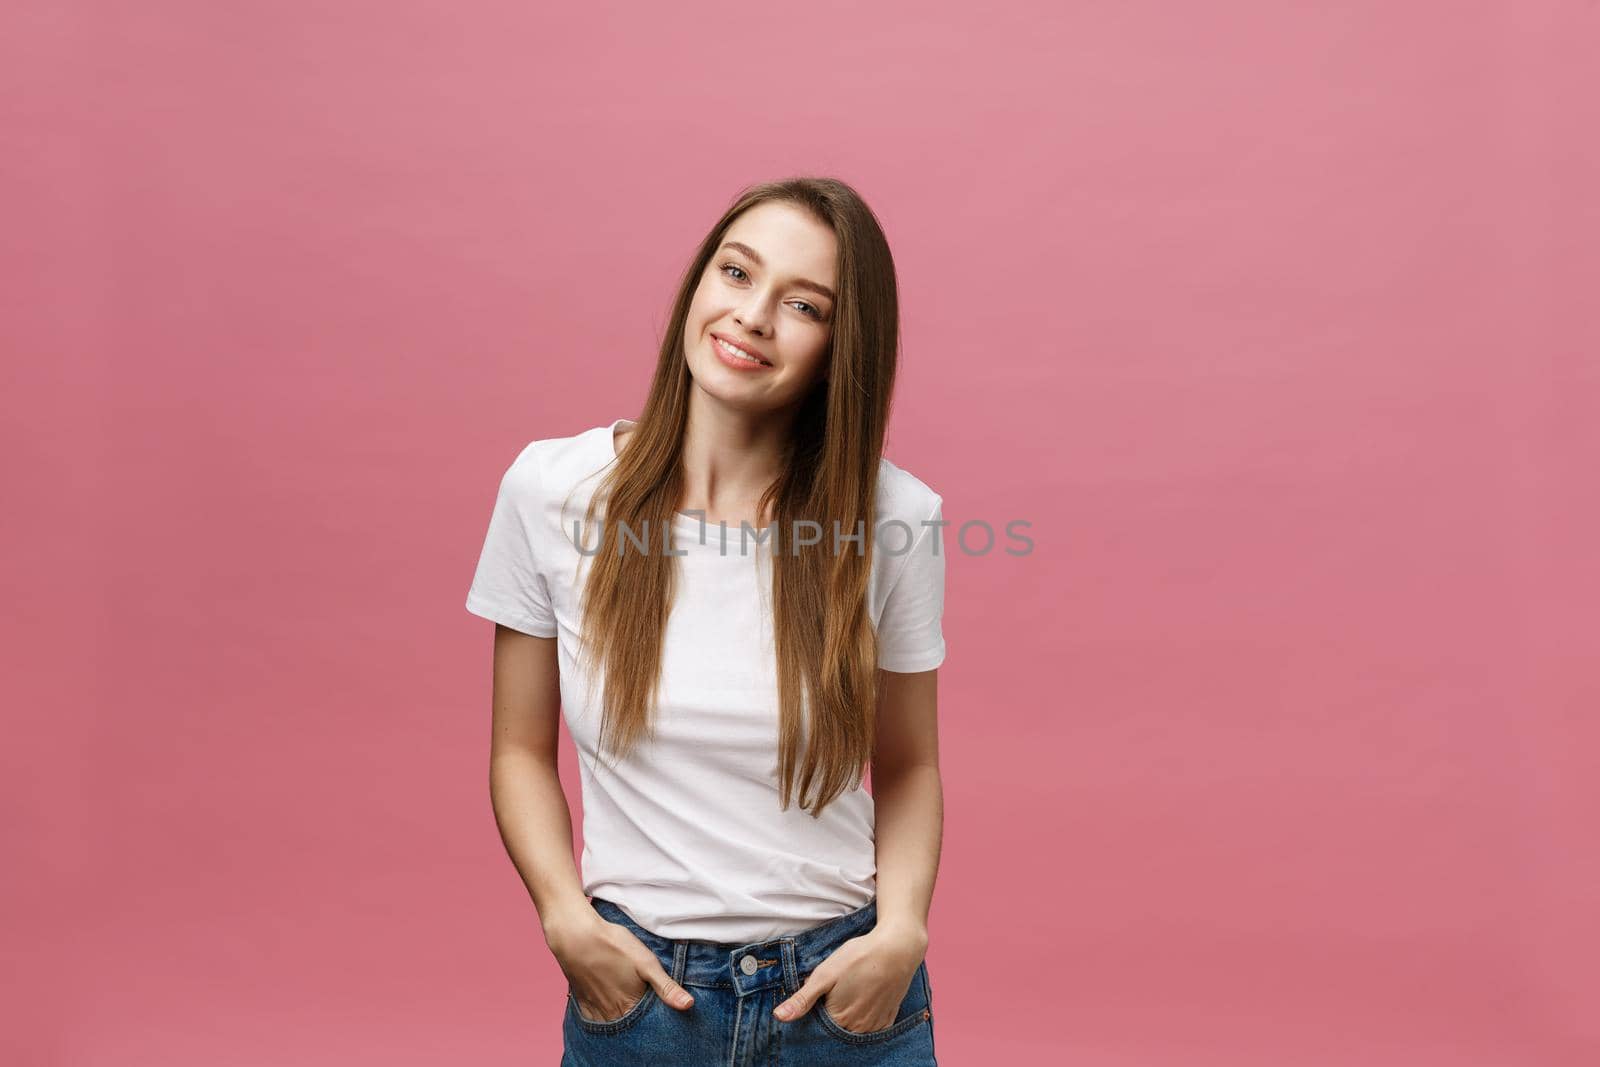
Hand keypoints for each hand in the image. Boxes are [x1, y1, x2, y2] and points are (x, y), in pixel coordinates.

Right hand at [547, 911, 694, 1022]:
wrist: (576, 935)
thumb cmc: (613, 945)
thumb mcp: (646, 962)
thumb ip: (666, 987)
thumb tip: (688, 1005)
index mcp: (629, 1006)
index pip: (648, 1023)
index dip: (655, 1017)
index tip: (660, 1009)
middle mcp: (610, 1013)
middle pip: (629, 1025)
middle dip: (638, 1020)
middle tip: (643, 1006)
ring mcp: (594, 1008)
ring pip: (611, 1023)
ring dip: (621, 1020)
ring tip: (628, 1007)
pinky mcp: (582, 1001)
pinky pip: (593, 1019)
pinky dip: (602, 1018)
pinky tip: (608, 1008)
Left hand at [772, 924, 926, 1032]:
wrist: (898, 947)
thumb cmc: (860, 957)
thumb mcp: (826, 973)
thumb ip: (803, 999)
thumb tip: (778, 1017)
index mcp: (839, 1020)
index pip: (818, 1027)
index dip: (814, 1012)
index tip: (819, 995)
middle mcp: (858, 1029)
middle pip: (836, 1030)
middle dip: (830, 1016)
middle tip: (836, 990)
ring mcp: (876, 1026)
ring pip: (854, 1030)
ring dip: (848, 1019)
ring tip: (850, 993)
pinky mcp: (889, 1018)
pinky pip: (872, 1027)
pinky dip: (865, 1018)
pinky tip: (864, 999)